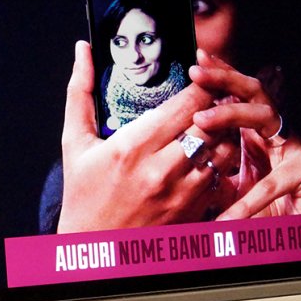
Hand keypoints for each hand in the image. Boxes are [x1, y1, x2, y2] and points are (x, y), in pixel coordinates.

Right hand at [57, 41, 237, 232]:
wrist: (93, 250)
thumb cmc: (82, 196)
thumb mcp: (76, 143)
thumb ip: (80, 92)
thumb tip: (82, 50)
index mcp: (132, 147)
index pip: (188, 103)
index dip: (201, 85)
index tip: (199, 78)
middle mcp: (160, 170)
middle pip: (212, 123)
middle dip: (216, 106)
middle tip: (211, 99)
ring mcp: (181, 194)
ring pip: (224, 150)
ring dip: (222, 135)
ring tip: (210, 128)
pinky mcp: (193, 213)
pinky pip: (222, 179)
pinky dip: (219, 165)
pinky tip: (206, 159)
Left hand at [189, 50, 300, 218]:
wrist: (298, 238)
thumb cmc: (262, 212)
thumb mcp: (229, 187)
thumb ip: (211, 169)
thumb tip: (174, 158)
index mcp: (257, 134)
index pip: (238, 97)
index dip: (220, 79)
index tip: (196, 64)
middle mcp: (278, 134)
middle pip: (254, 93)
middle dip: (225, 79)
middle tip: (197, 73)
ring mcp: (295, 150)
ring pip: (265, 118)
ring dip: (231, 115)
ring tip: (201, 121)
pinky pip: (272, 184)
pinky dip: (247, 202)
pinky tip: (228, 215)